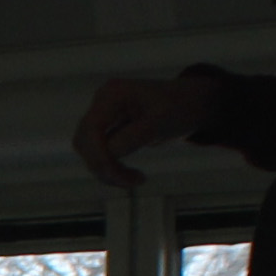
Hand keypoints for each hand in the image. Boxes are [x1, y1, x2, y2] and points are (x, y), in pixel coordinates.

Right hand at [71, 70, 234, 189]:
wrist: (191, 103)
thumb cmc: (180, 107)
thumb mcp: (161, 122)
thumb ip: (133, 137)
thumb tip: (110, 155)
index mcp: (113, 94)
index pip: (91, 129)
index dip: (99, 155)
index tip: (117, 175)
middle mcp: (102, 103)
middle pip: (84, 142)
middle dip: (103, 166)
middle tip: (131, 181)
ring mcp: (103, 116)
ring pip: (89, 152)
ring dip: (107, 172)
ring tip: (135, 179)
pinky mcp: (107, 130)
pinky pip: (99, 154)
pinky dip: (111, 169)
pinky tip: (130, 175)